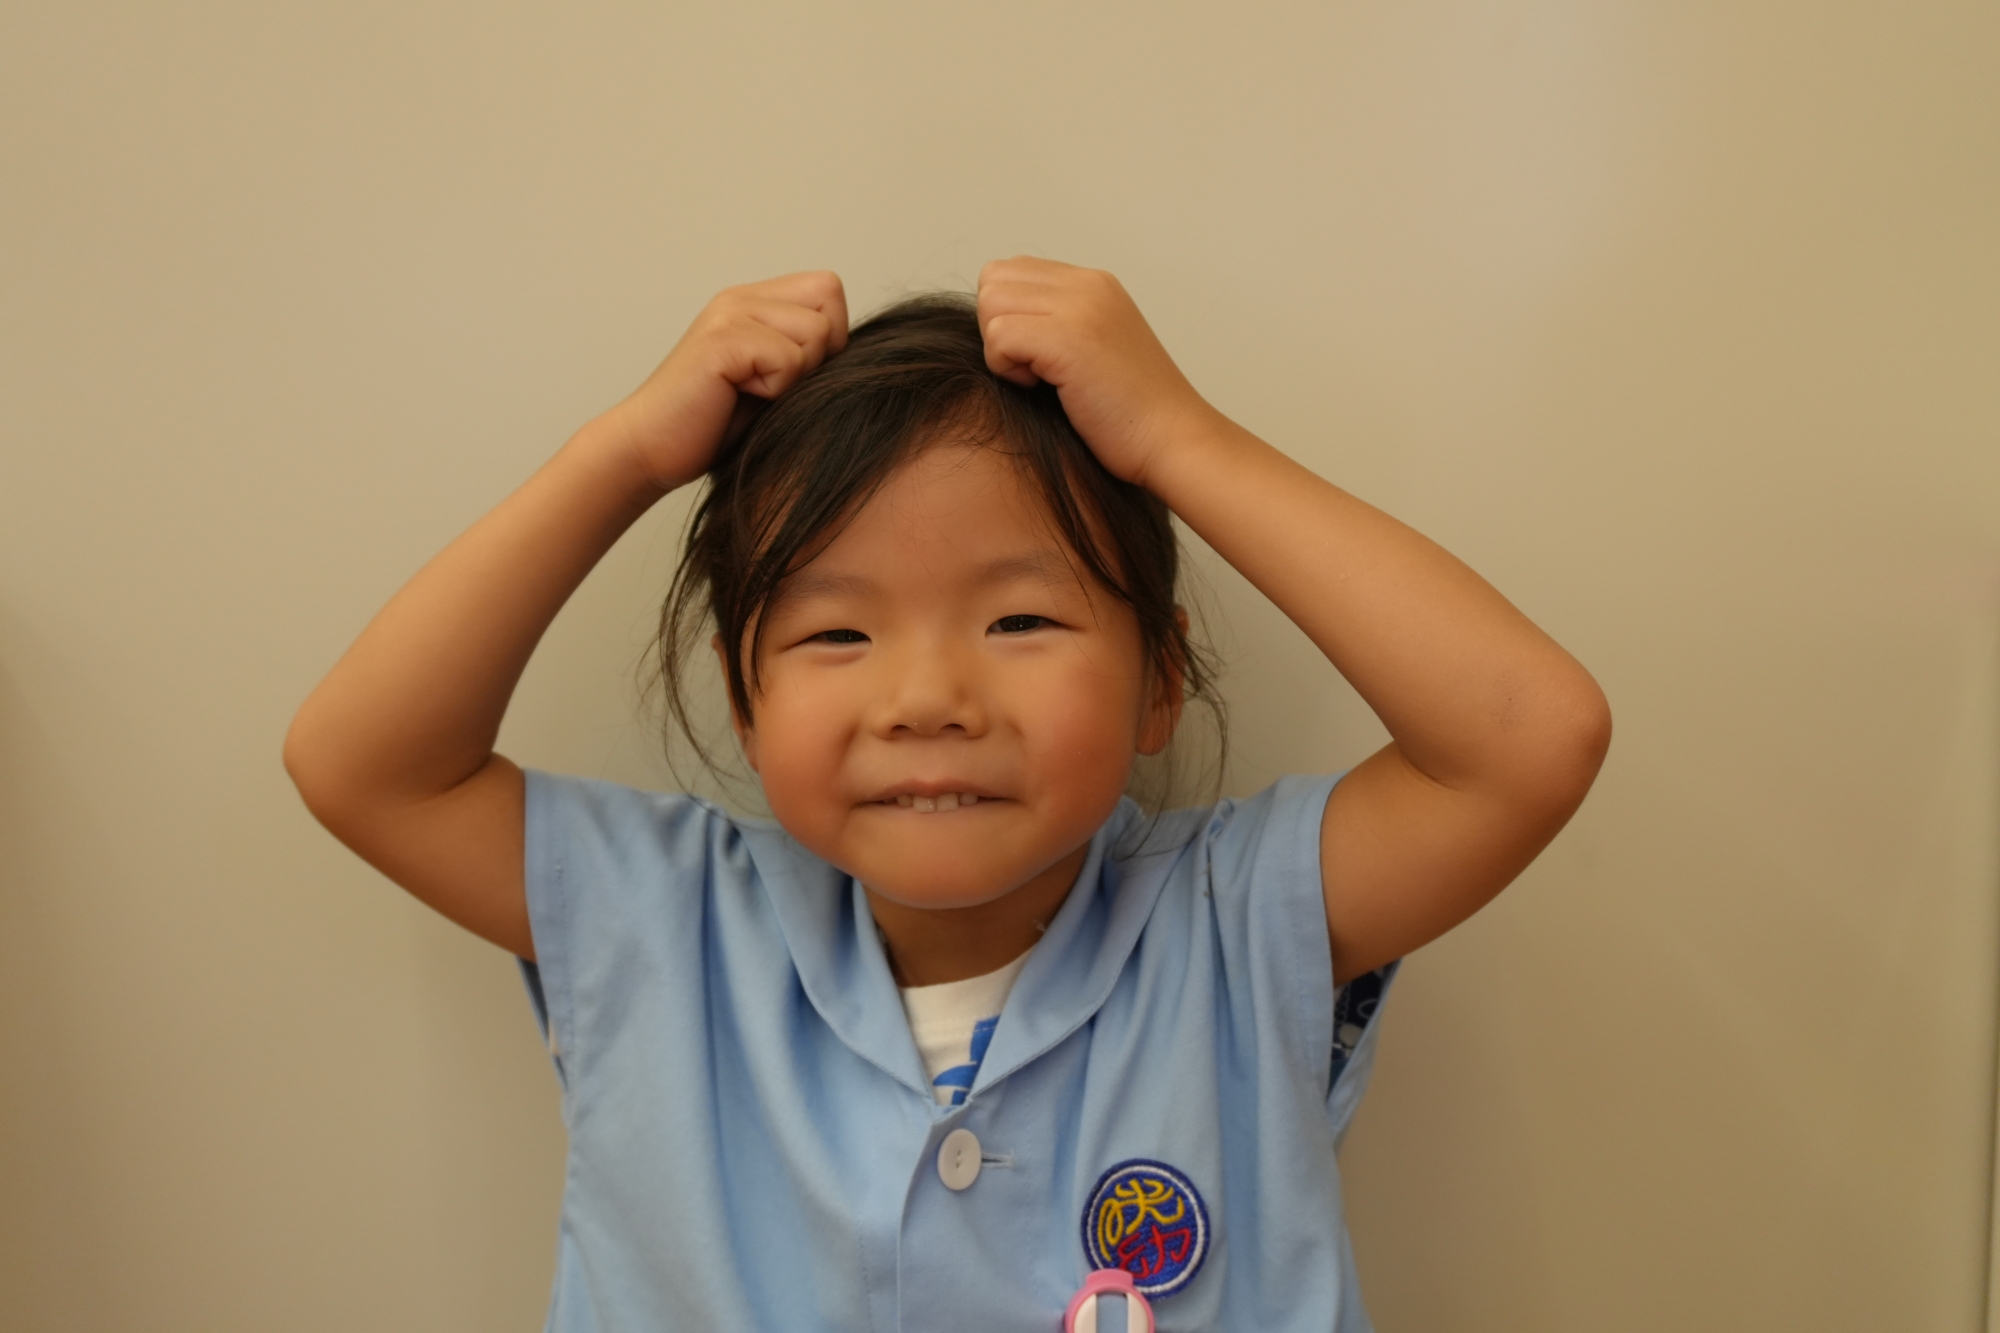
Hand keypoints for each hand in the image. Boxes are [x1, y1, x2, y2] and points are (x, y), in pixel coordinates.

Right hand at [602, 271, 848, 491]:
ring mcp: (730, 313)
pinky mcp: (722, 340)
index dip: (828, 337)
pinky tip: (737, 398)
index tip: (791, 376)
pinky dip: (774, 391)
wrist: (649, 449)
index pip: (828, 289)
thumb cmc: (710, 426)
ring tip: (751, 394)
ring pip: (814, 334)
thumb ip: (805, 355)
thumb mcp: (771, 383)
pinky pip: (788, 359)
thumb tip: (861, 355)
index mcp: (754, 302)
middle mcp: (741, 297)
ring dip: (793, 378)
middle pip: (829, 302)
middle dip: (817, 355)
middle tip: (772, 386)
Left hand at [976, 257, 1214, 487]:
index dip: (1009, 315)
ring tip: (1039, 378)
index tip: (1037, 354)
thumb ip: (1058, 322)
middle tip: (1030, 366)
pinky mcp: (1068, 339)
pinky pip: (998, 336)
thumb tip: (999, 322)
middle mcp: (1086, 285)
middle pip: (993, 279)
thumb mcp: (1096, 348)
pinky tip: (1042, 388)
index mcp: (1093, 284)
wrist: (1171, 439)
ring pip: (991, 303)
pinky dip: (1007, 368)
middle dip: (996, 325)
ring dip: (1001, 348)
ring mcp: (1079, 308)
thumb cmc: (1131, 413)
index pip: (1013, 271)